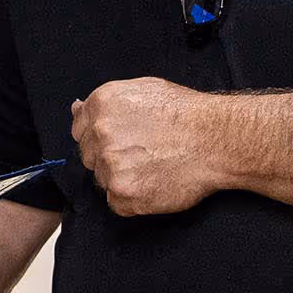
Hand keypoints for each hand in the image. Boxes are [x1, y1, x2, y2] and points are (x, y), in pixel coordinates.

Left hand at [71, 77, 224, 216]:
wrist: (217, 139)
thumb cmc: (186, 113)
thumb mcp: (143, 89)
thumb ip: (105, 103)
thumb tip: (76, 108)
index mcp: (102, 104)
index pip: (80, 129)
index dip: (99, 138)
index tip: (120, 142)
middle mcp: (101, 133)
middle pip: (89, 156)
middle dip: (109, 158)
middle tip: (142, 155)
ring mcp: (110, 164)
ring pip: (102, 179)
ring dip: (123, 178)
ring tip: (153, 167)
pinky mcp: (123, 192)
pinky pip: (116, 202)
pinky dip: (133, 200)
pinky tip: (154, 183)